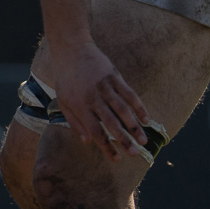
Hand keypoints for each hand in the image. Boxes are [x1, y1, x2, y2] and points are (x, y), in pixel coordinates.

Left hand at [42, 39, 147, 159]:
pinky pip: (130, 94)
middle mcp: (93, 98)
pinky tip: (146, 119)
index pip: (95, 131)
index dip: (106, 147)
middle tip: (135, 154)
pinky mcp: (115, 77)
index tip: (117, 159)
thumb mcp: (63, 101)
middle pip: (111, 123)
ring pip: (123, 110)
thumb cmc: (66, 78)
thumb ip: (75, 122)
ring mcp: (105, 87)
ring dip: (134, 126)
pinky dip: (139, 107)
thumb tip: (88, 142)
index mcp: (79, 106)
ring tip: (143, 140)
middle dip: (123, 140)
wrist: (71, 50)